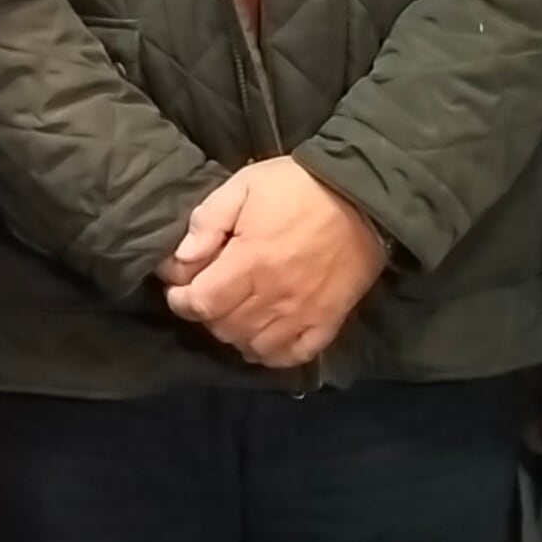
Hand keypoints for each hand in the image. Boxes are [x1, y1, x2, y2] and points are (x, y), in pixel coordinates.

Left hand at [159, 156, 390, 369]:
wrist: (363, 194)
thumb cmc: (297, 187)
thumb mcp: (243, 186)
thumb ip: (207, 222)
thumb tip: (180, 260)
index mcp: (249, 262)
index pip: (201, 304)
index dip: (180, 300)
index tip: (178, 287)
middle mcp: (274, 296)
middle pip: (223, 328)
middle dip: (205, 314)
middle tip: (207, 294)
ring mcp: (303, 313)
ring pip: (254, 347)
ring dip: (235, 335)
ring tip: (234, 314)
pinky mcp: (328, 321)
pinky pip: (293, 355)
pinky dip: (272, 354)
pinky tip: (264, 336)